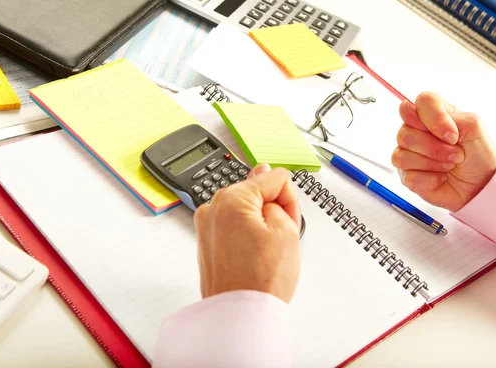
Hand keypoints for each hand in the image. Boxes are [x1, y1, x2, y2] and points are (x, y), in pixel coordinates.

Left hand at [193, 164, 300, 302]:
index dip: (289, 199)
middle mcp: (212, 207)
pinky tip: (255, 255)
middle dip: (273, 210)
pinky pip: (234, 226)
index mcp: (231, 198)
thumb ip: (279, 197)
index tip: (288, 219)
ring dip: (261, 223)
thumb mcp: (286, 230)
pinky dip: (247, 235)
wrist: (240, 316)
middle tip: (279, 239)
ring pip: (246, 209)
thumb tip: (268, 178)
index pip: (274, 178)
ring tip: (267, 251)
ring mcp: (206, 225)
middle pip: (257, 191)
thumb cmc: (260, 282)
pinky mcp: (207, 241)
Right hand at [391, 92, 495, 211]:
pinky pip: (408, 176)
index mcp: (432, 114)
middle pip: (405, 133)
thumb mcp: (473, 127)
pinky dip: (430, 179)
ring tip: (449, 166)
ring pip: (402, 156)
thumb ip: (450, 117)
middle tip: (456, 155)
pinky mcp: (407, 175)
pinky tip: (441, 178)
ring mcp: (408, 153)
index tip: (453, 136)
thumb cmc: (478, 154)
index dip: (434, 118)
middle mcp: (415, 131)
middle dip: (434, 148)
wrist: (482, 186)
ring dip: (432, 164)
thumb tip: (428, 130)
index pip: (421, 102)